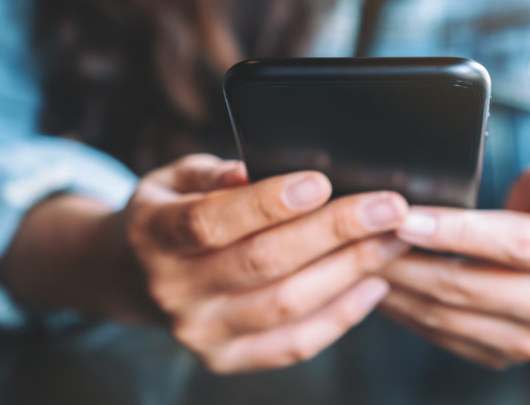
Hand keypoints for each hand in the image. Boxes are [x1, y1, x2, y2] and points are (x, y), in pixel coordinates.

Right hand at [119, 154, 409, 372]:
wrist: (137, 275)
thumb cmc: (170, 212)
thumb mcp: (174, 179)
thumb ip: (210, 173)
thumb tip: (249, 170)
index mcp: (156, 235)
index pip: (212, 220)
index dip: (267, 202)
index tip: (321, 181)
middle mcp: (175, 290)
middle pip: (264, 262)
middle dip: (335, 231)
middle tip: (389, 207)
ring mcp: (201, 332)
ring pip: (287, 305)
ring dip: (350, 271)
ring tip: (393, 240)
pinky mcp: (228, 358)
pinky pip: (294, 344)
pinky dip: (341, 316)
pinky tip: (374, 285)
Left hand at [379, 148, 529, 368]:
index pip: (511, 244)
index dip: (454, 231)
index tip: (403, 219)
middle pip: (467, 285)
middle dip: (406, 261)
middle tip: (362, 237)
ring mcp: (529, 340)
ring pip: (445, 315)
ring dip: (396, 288)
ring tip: (359, 259)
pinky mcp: (501, 356)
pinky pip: (441, 335)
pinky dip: (404, 310)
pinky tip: (379, 286)